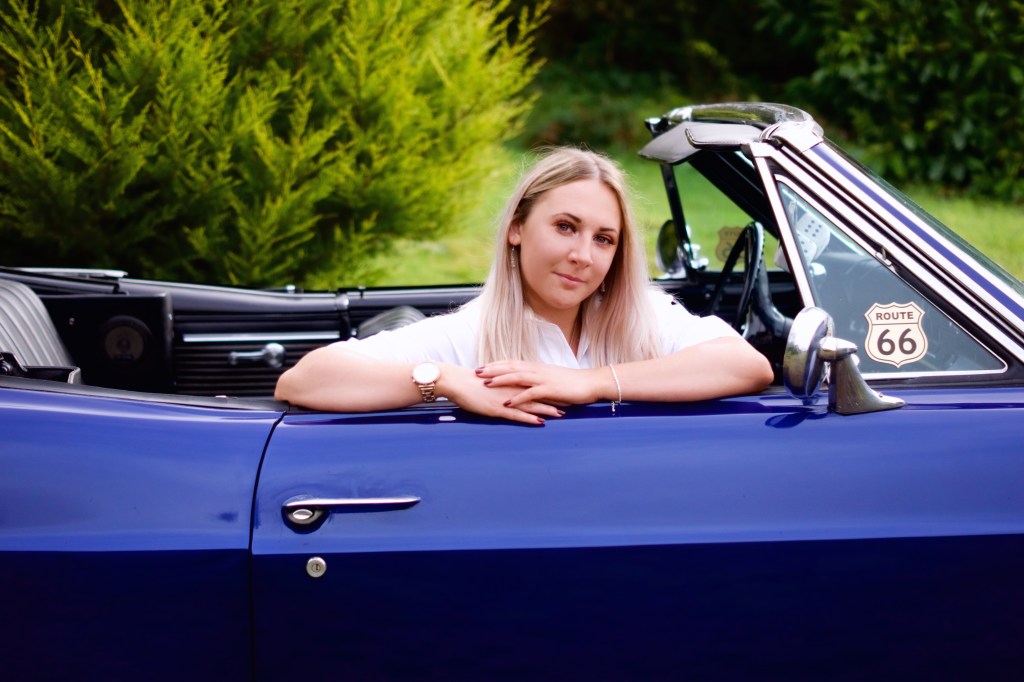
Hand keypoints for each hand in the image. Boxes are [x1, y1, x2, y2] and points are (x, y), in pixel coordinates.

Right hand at [439, 364, 561, 425]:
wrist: (456, 381)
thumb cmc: (470, 383)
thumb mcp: (490, 382)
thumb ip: (502, 385)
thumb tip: (509, 389)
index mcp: (510, 381)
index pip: (534, 384)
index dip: (549, 388)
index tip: (563, 390)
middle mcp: (511, 389)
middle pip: (537, 393)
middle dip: (554, 398)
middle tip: (570, 402)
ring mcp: (505, 399)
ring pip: (531, 404)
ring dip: (547, 409)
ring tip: (562, 414)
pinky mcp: (497, 408)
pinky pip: (517, 415)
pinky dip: (530, 418)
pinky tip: (540, 422)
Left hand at [474, 361, 609, 409]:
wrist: (591, 383)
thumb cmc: (572, 383)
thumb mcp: (551, 379)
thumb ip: (537, 381)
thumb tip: (525, 385)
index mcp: (537, 368)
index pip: (512, 363)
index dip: (496, 365)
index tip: (482, 366)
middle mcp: (537, 371)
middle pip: (511, 367)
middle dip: (492, 369)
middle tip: (476, 372)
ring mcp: (543, 379)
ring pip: (517, 377)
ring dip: (501, 380)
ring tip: (486, 383)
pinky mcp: (550, 390)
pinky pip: (530, 393)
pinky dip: (517, 398)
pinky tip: (507, 402)